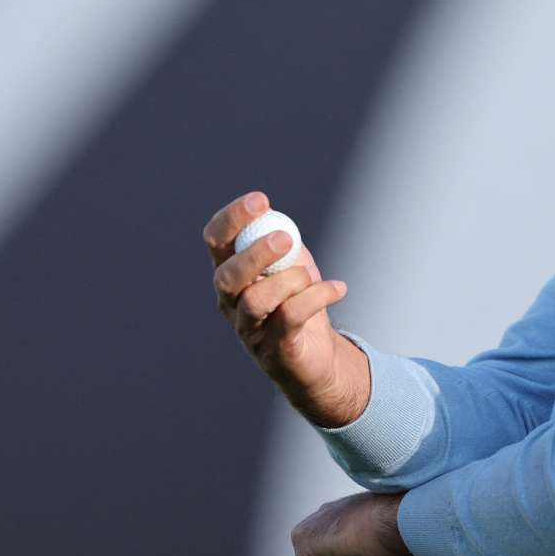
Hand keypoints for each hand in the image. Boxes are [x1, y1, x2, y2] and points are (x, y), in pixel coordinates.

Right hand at [204, 191, 369, 426]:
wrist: (319, 355)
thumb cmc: (299, 301)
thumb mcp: (291, 264)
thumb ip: (279, 240)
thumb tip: (272, 216)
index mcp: (230, 272)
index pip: (216, 241)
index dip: (232, 219)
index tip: (260, 200)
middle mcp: (231, 302)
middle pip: (226, 277)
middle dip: (254, 254)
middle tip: (284, 239)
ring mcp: (249, 329)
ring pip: (255, 301)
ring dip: (289, 281)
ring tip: (310, 276)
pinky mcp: (274, 349)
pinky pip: (290, 318)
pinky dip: (317, 296)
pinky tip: (338, 288)